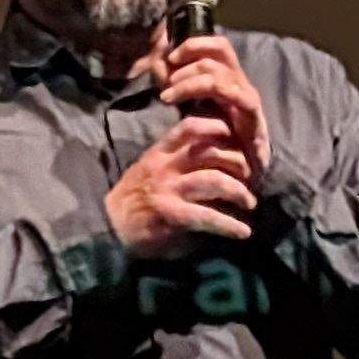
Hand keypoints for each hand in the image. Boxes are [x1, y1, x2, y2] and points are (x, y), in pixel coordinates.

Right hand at [106, 114, 257, 255]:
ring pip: (214, 180)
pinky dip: (230, 225)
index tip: (237, 137)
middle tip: (252, 176)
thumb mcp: (148, 170)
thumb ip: (173, 160)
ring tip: (250, 203)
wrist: (107, 228)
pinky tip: (243, 232)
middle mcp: (165, 167)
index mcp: (159, 153)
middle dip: (238, 163)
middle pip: (211, 152)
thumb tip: (211, 156)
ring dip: (239, 192)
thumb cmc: (132, 200)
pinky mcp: (171, 216)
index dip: (218, 127)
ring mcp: (168, 190)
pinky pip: (207, 217)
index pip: (190, 126)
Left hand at [158, 34, 268, 185]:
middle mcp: (240, 84)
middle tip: (166, 82)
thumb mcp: (190, 107)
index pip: (218, 46)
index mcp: (228, 78)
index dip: (195, 43)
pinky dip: (205, 95)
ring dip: (189, 81)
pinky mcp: (254, 118)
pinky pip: (236, 96)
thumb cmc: (213, 141)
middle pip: (219, 53)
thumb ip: (175, 83)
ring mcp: (248, 100)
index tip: (170, 56)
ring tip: (168, 96)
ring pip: (220, 74)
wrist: (239, 176)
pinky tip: (183, 107)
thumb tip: (158, 58)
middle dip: (187, 62)